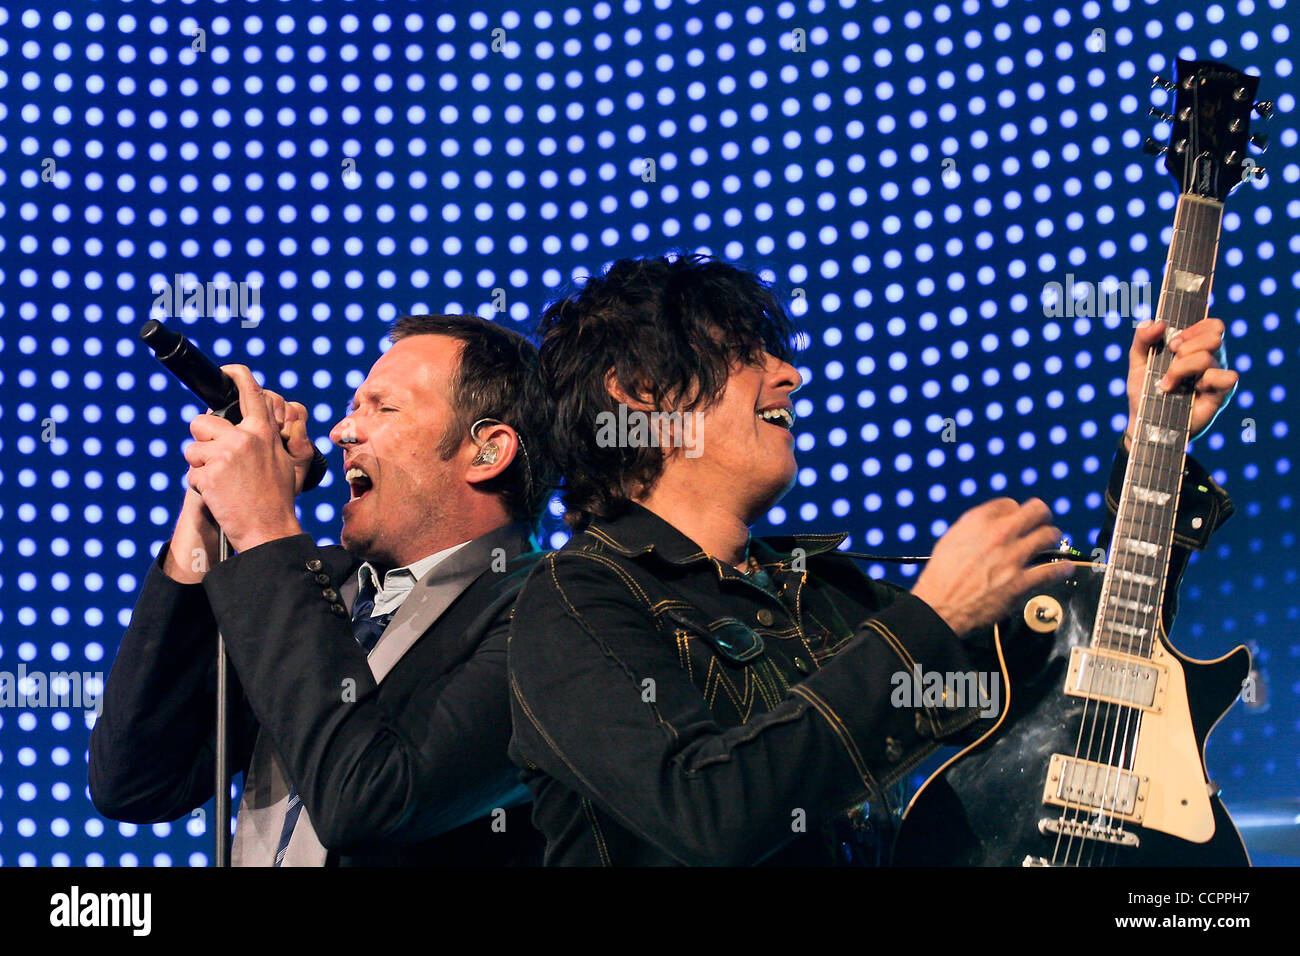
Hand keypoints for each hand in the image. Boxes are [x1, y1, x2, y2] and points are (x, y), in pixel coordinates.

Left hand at [182, 366, 313, 552]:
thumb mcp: (287, 461)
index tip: (227, 370)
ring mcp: (226, 454)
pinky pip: (191, 473)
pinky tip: (219, 495)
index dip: (237, 375)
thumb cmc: (277, 499)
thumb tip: (261, 423)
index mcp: (264, 432)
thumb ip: (273, 437)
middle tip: (216, 459)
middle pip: (201, 422)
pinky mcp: (209, 473)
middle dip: (203, 440)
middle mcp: (245, 437)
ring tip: (221, 481)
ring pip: (192, 448)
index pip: (251, 392)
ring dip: (200, 465)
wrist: (269, 529)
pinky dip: (200, 485)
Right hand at [911, 498, 1073, 636]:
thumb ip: (972, 527)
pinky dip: (1063, 569)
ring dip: (1053, 538)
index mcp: (979, 522)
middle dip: (1042, 516)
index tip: (1016, 520)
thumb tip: (988, 523)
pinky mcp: (1021, 582)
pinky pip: (1053, 570)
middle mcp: (999, 534)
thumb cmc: (940, 576)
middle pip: (1037, 511)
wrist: (940, 607)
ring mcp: (1013, 558)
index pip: (1009, 504)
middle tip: (1043, 524)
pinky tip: (1065, 568)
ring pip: (1049, 536)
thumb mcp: (950, 540)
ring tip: (1052, 544)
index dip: (1014, 512)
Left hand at [1125, 318, 1237, 449]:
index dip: (1194, 328)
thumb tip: (1158, 323)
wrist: (1143, 421)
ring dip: (1182, 368)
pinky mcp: (1221, 395)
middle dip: (1186, 346)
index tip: (1172, 342)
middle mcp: (1210, 359)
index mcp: (1195, 347)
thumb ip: (1142, 338)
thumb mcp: (1137, 361)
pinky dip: (1206, 380)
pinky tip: (1192, 390)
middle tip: (1171, 360)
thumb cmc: (1144, 391)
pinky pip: (1228, 376)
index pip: (1212, 325)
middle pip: (1214, 335)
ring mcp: (1216, 376)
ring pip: (1209, 355)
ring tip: (1168, 383)